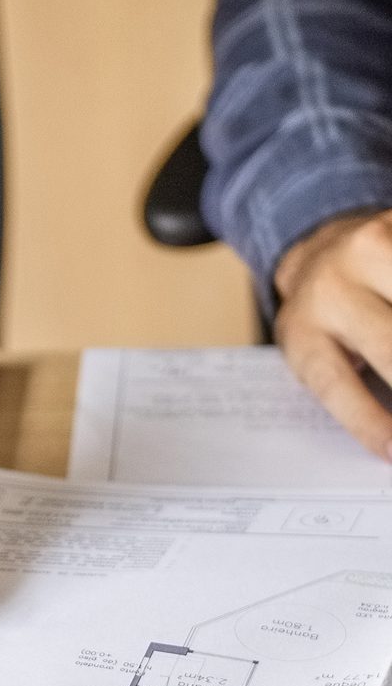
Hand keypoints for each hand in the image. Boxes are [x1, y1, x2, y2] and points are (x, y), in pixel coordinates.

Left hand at [274, 209, 391, 459]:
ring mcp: (371, 247)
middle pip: (390, 343)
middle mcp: (330, 288)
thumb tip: (390, 439)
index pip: (337, 383)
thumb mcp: (324, 351)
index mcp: (302, 331)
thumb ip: (357, 383)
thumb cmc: (331, 317)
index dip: (370, 421)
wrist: (322, 247)